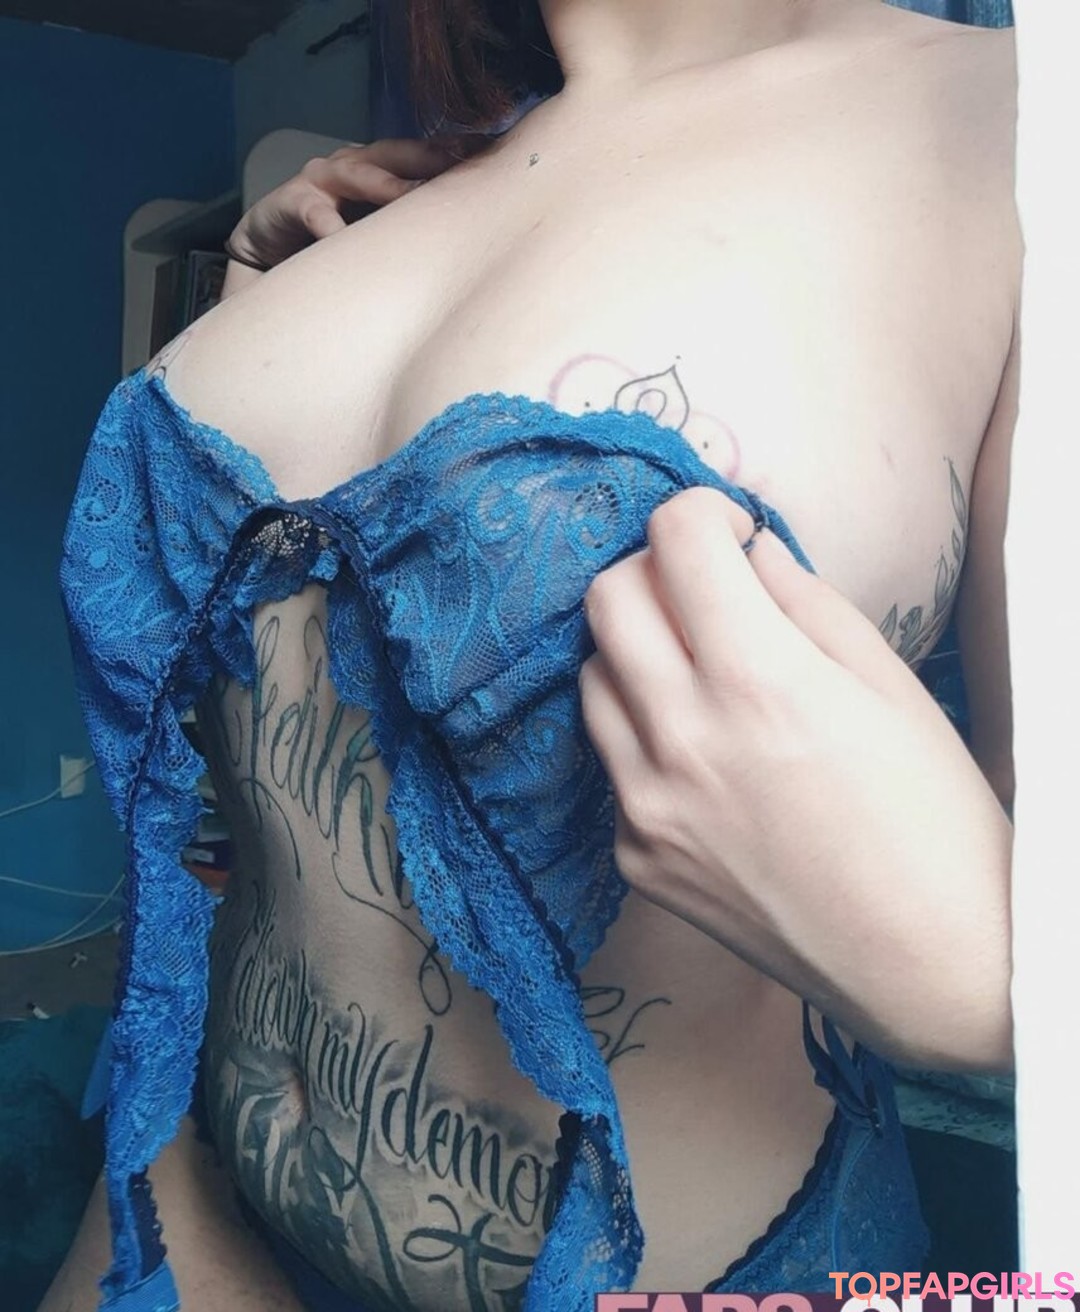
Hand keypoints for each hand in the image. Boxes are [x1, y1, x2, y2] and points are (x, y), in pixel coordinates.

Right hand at [225, 137, 480, 270]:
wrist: (270, 251)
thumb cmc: (335, 241)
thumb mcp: (377, 231)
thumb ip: (410, 223)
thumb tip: (468, 235)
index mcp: (379, 168)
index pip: (420, 156)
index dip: (451, 154)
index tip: (491, 157)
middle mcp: (352, 165)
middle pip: (394, 155)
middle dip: (427, 158)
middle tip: (462, 165)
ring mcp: (320, 180)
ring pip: (357, 174)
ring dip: (384, 185)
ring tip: (408, 196)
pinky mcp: (291, 201)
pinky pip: (314, 212)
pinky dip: (329, 224)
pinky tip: (342, 236)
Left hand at [580, 487, 1011, 1069]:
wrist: (929, 964)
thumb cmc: (936, 819)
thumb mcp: (887, 685)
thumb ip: (803, 601)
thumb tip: (747, 550)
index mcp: (756, 679)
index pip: (675, 539)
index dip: (703, 512)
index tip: (729, 531)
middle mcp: (680, 737)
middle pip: (606, 598)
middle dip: (652, 568)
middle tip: (701, 589)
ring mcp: (645, 805)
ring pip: (592, 678)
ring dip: (635, 651)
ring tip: (698, 672)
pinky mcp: (634, 858)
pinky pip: (612, 765)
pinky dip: (645, 738)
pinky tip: (704, 761)